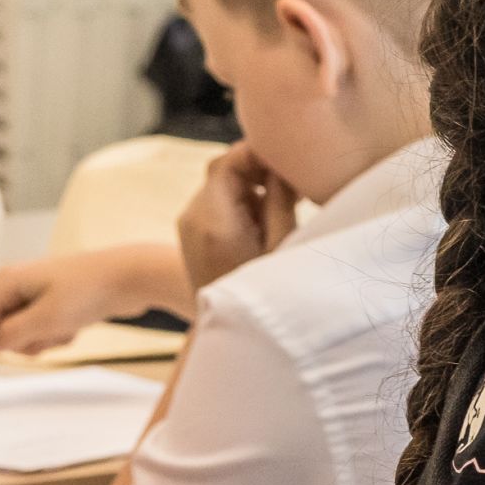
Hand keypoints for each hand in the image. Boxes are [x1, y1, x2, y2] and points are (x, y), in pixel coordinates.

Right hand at [0, 242, 191, 375]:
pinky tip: (79, 325)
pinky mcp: (53, 307)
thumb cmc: (89, 293)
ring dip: (43, 341)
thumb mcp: (46, 319)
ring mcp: (34, 297)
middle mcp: (14, 287)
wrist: (133, 277)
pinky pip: (44, 334)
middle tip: (55, 330)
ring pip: (21, 337)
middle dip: (23, 342)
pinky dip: (59, 337)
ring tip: (69, 326)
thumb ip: (13, 335)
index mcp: (5, 282)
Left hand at [175, 142, 298, 290]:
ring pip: (222, 187)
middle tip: (296, 185)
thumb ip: (279, 201)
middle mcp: (192, 216)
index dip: (257, 152)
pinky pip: (217, 204)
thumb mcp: (281, 246)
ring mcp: (188, 225)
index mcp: (213, 219)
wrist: (226, 333)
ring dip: (252, 189)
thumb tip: (281, 165)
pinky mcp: (192, 233)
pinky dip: (241, 203)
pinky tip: (265, 225)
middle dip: (258, 171)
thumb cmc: (263, 294)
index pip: (227, 162)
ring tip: (285, 209)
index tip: (290, 159)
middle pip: (224, 172)